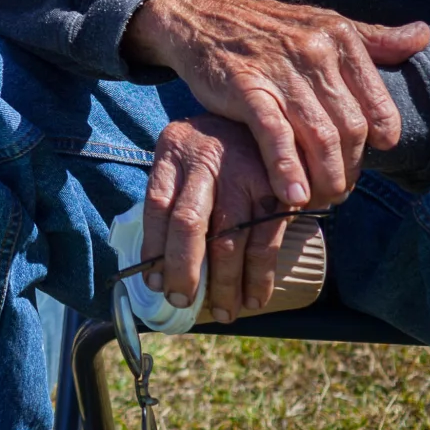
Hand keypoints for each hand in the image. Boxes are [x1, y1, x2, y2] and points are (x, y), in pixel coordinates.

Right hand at [120, 0, 429, 210]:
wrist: (202, 16)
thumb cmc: (269, 29)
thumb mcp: (323, 26)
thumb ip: (374, 39)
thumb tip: (423, 36)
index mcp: (340, 36)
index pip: (376, 104)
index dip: (377, 141)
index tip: (367, 159)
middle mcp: (315, 49)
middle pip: (350, 127)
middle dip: (349, 168)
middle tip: (339, 189)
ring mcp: (279, 68)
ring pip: (319, 136)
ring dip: (324, 177)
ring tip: (320, 199)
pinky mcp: (245, 86)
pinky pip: (275, 134)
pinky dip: (286, 168)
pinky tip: (292, 195)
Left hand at [141, 113, 289, 322]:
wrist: (266, 117)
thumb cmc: (214, 149)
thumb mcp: (183, 155)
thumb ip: (171, 196)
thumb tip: (158, 265)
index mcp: (174, 149)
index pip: (156, 205)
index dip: (153, 249)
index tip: (154, 282)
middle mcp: (207, 159)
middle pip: (189, 223)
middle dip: (184, 270)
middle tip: (181, 301)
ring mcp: (244, 173)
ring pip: (229, 239)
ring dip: (225, 285)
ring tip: (223, 312)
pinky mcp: (276, 190)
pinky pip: (265, 242)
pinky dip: (259, 277)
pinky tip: (253, 299)